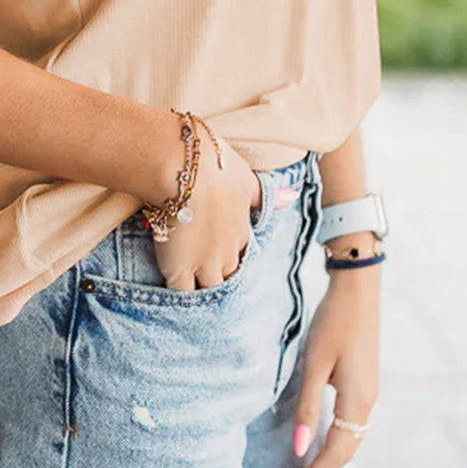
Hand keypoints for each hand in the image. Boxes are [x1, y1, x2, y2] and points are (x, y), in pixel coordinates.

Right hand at [151, 132, 261, 291]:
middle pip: (228, 277)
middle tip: (207, 279)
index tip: (224, 258)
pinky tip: (174, 301)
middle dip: (221, 279)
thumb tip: (292, 197)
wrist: (184, 169)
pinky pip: (181, 293)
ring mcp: (204, 263)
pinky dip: (179, 297)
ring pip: (208, 289)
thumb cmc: (215, 167)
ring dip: (202, 291)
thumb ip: (265, 196)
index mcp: (242, 231)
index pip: (242, 255)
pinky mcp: (179, 269)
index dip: (233, 258)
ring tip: (193, 297)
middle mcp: (227, 252)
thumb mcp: (246, 179)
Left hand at [284, 264, 379, 467]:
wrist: (358, 290)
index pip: (336, 453)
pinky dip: (337, 441)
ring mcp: (370, 393)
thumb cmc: (334, 322)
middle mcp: (369, 403)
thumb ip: (307, 407)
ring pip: (352, 439)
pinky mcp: (366, 383)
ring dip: (329, 459)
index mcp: (357, 401)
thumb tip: (300, 448)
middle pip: (347, 452)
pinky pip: (354, 424)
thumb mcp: (314, 364)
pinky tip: (321, 440)